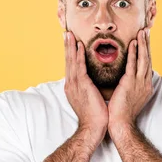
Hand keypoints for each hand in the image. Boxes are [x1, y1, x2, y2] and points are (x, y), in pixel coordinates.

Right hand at [63, 31, 108, 145]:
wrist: (93, 128)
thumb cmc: (95, 116)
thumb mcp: (89, 99)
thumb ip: (89, 88)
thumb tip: (93, 82)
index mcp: (73, 87)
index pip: (71, 67)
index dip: (70, 54)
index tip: (70, 43)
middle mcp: (71, 84)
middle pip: (68, 61)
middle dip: (67, 47)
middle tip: (66, 33)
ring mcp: (75, 85)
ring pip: (71, 61)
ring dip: (71, 47)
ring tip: (70, 34)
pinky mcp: (82, 86)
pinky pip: (79, 67)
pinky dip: (78, 56)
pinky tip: (79, 46)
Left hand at [108, 27, 152, 134]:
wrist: (121, 124)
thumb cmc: (122, 113)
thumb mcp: (129, 96)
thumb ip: (130, 85)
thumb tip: (126, 79)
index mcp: (145, 86)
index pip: (146, 64)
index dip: (146, 51)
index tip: (144, 40)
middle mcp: (145, 83)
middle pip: (148, 59)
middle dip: (147, 44)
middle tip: (147, 31)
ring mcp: (139, 83)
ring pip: (143, 59)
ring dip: (143, 44)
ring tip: (142, 32)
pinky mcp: (130, 84)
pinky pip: (132, 65)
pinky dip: (134, 53)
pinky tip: (133, 43)